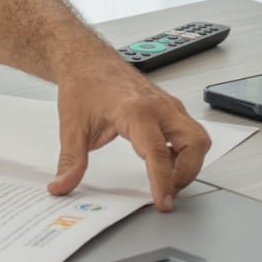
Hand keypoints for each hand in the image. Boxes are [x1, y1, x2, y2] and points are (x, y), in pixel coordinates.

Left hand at [47, 64, 210, 210]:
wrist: (86, 59)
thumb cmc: (83, 84)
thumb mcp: (72, 128)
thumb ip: (71, 161)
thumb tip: (62, 185)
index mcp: (135, 110)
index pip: (158, 152)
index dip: (163, 182)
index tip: (162, 202)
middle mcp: (158, 106)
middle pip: (194, 144)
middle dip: (186, 174)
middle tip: (166, 192)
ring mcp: (167, 105)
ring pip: (199, 138)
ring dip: (190, 163)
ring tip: (167, 179)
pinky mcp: (170, 107)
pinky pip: (190, 132)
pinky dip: (185, 152)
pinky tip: (165, 161)